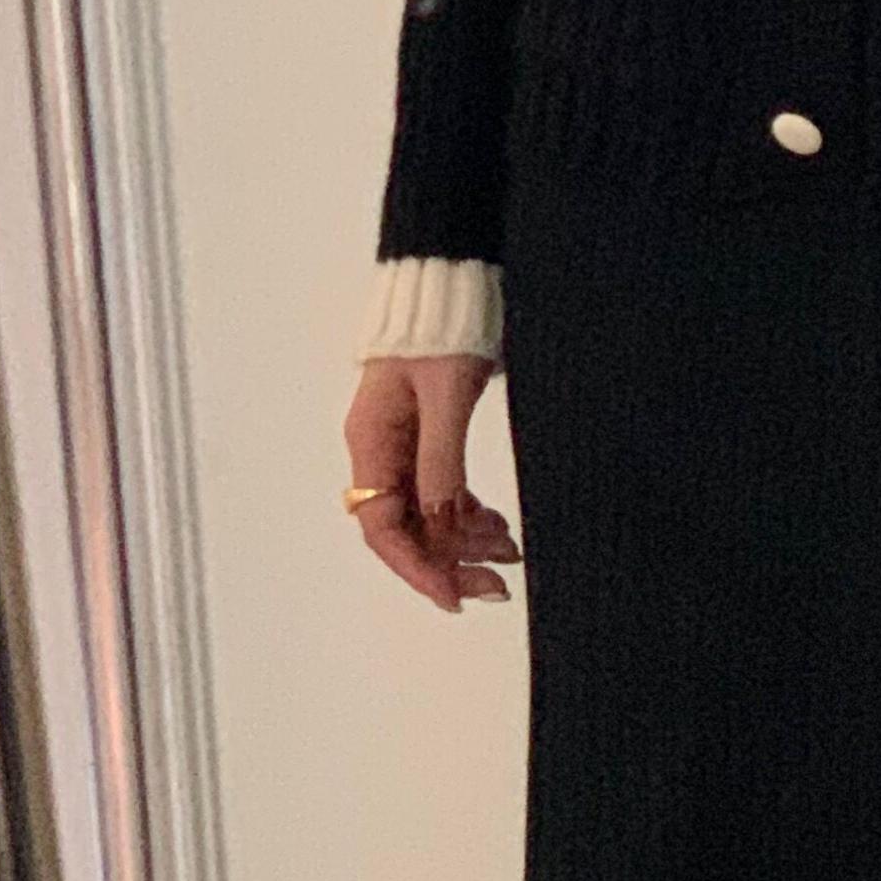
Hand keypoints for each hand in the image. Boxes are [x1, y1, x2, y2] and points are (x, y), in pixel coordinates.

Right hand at [346, 354, 517, 614]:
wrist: (450, 284)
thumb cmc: (443, 329)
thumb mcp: (447, 395)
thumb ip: (442, 459)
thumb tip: (441, 522)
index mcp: (371, 443)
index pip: (383, 528)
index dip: (418, 568)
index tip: (455, 596)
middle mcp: (380, 451)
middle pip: (406, 529)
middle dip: (449, 562)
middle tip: (497, 585)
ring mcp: (402, 446)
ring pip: (427, 516)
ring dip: (464, 542)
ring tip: (509, 553)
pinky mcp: (426, 438)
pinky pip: (441, 492)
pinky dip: (469, 515)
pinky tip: (498, 528)